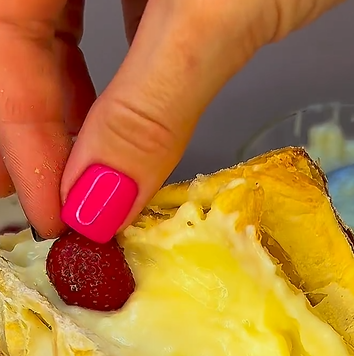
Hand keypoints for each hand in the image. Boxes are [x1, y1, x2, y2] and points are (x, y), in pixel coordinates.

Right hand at [0, 0, 344, 238]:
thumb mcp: (214, 15)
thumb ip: (148, 109)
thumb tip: (98, 203)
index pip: (7, 38)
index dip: (24, 138)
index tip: (59, 218)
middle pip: (23, 38)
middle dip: (39, 131)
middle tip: (57, 212)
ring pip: (63, 32)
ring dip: (76, 112)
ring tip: (91, 182)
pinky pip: (114, 22)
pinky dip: (121, 83)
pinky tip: (132, 124)